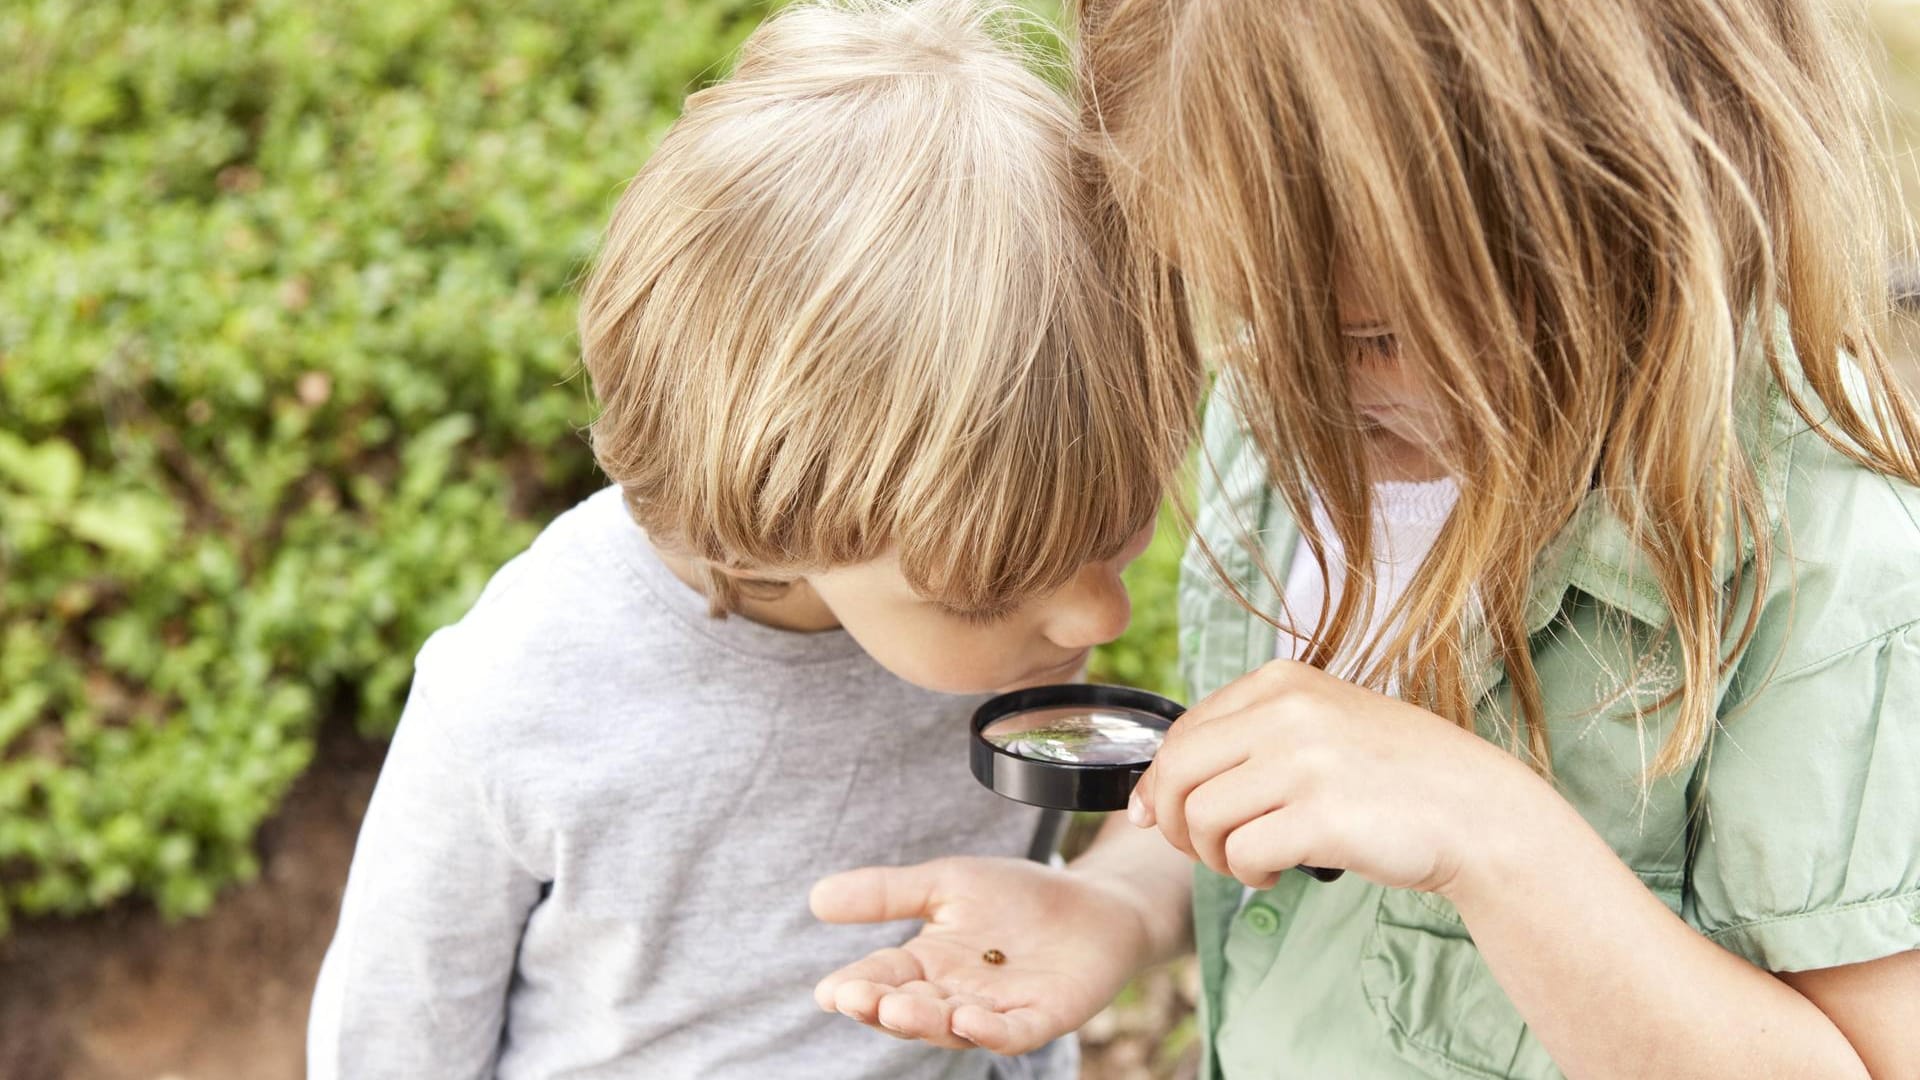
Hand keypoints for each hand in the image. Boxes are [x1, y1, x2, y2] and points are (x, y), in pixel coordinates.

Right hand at [810, 856, 1154, 1055]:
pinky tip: (968, 1020)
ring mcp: (998, 1012)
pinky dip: (990, 1033)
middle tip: (858, 999)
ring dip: (923, 1022)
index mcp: (927, 966)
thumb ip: (887, 893)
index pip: (883, 979)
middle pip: (910, 1009)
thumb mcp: (945, 883)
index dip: (856, 987)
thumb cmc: (1017, 897)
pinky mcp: (1041, 1018)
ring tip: (896, 1009)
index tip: (829, 991)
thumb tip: (815, 898)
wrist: (1094, 902)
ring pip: (952, 1027)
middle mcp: (955, 996)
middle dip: (882, 1007)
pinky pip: (1012, 1034)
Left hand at [1131, 660, 1549, 895]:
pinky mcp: (1322, 815)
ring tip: (1250, 861)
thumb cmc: (1393, 777)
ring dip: (1214, 854)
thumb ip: (1243, 745)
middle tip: (1202, 851)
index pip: (1181, 732)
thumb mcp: (1319, 728)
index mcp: (1282, 682)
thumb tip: (1145, 800)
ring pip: (1202, 816)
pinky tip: (1276, 872)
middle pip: (1177, 771)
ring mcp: (1305, 760)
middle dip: (1173, 823)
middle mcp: (1288, 710)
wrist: (1478, 811)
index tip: (1163, 818)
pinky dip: (1248, 874)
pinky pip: (1242, 852)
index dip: (1160, 784)